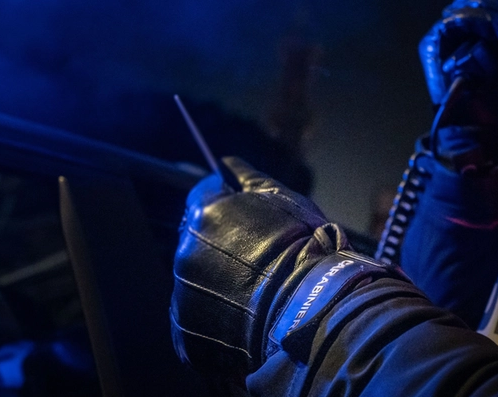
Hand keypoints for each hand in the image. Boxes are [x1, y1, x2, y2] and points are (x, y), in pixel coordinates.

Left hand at [171, 157, 390, 392]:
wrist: (313, 308)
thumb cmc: (305, 249)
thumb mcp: (284, 199)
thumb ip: (248, 177)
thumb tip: (226, 163)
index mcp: (204, 215)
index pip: (204, 198)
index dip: (228, 206)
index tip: (251, 222)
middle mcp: (185, 253)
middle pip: (197, 241)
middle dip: (221, 246)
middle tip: (259, 260)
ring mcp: (184, 296)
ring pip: (196, 281)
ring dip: (217, 282)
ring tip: (255, 292)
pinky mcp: (187, 334)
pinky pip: (197, 320)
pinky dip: (215, 318)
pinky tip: (245, 316)